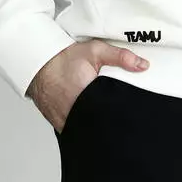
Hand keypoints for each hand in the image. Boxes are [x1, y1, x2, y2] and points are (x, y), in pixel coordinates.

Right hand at [25, 40, 150, 133]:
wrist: (38, 64)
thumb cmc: (63, 58)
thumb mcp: (95, 51)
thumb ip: (120, 57)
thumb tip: (143, 66)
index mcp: (86, 95)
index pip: (111, 112)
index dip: (122, 113)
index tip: (131, 112)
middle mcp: (74, 112)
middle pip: (102, 124)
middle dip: (112, 120)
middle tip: (121, 114)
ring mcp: (66, 122)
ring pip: (90, 130)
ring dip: (98, 124)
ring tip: (108, 117)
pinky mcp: (62, 126)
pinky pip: (78, 130)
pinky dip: (86, 126)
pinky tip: (93, 119)